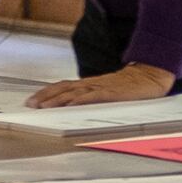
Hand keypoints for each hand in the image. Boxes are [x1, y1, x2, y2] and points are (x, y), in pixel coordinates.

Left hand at [28, 65, 175, 109]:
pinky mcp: (112, 93)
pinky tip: (69, 106)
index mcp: (90, 84)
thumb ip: (94, 97)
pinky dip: (79, 101)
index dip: (46, 92)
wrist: (151, 74)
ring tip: (43, 107)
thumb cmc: (132, 87)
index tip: (31, 101)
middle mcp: (92, 84)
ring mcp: (101, 87)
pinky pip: (92, 96)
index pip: (63, 86)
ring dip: (57, 100)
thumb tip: (76, 107)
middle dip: (45, 97)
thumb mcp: (109, 91)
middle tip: (30, 105)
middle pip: (63, 88)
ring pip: (74, 93)